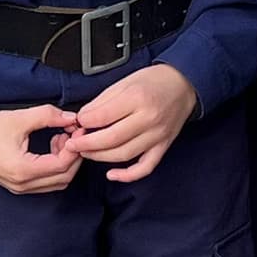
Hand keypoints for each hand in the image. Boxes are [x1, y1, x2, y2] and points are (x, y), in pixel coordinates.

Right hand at [0, 104, 79, 193]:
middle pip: (64, 177)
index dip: (75, 147)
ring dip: (65, 161)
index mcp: (22, 170)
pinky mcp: (18, 184)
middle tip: (73, 133)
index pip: (62, 165)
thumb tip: (72, 118)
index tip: (77, 130)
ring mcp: (20, 187)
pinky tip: (51, 146)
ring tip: (60, 137)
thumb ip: (48, 116)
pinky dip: (55, 166)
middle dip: (74, 155)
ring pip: (57, 182)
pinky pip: (46, 181)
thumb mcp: (18, 118)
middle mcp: (22, 184)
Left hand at [69, 64, 200, 183]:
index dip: (84, 123)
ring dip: (100, 157)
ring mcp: (157, 135)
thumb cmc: (153, 81)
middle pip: (111, 139)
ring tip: (86, 152)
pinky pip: (145, 167)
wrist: (183, 84)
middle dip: (86, 144)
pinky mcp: (163, 146)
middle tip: (72, 144)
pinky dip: (127, 175)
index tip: (76, 123)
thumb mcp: (124, 82)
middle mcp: (149, 118)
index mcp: (137, 98)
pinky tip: (111, 174)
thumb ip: (102, 102)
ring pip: (124, 154)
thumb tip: (83, 118)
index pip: (103, 117)